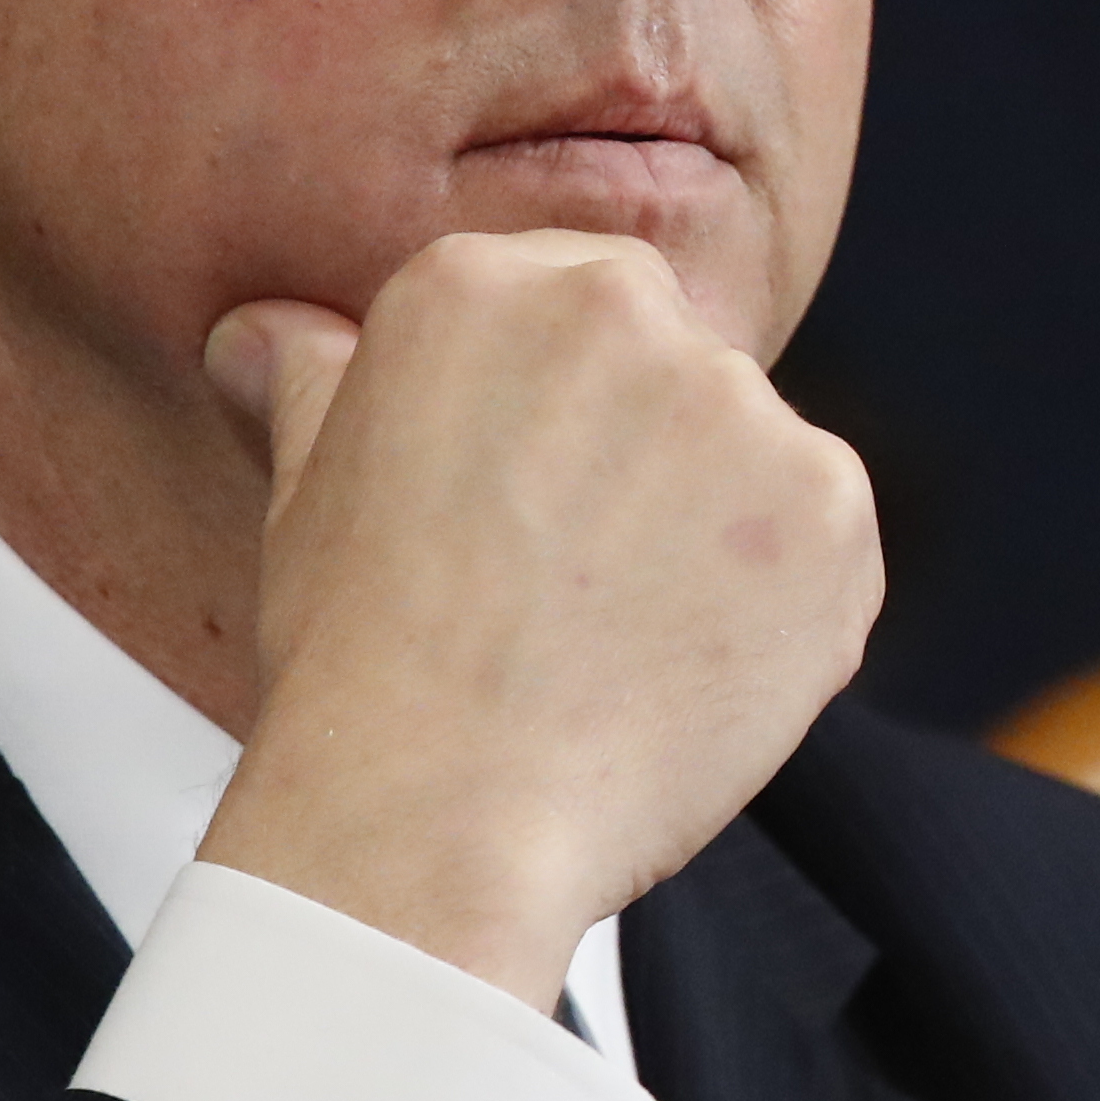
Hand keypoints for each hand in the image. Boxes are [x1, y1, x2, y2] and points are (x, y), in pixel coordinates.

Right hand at [192, 231, 882, 1009]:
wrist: (437, 816)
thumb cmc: (359, 663)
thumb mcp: (306, 494)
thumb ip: (315, 382)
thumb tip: (270, 329)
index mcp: (482, 285)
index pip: (574, 298)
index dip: (565, 412)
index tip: (538, 498)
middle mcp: (619, 312)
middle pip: (673, 363)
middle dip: (644, 458)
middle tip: (572, 578)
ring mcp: (739, 404)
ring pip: (752, 453)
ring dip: (715, 531)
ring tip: (621, 638)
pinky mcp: (829, 500)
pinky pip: (822, 539)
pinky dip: (781, 604)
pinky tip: (691, 669)